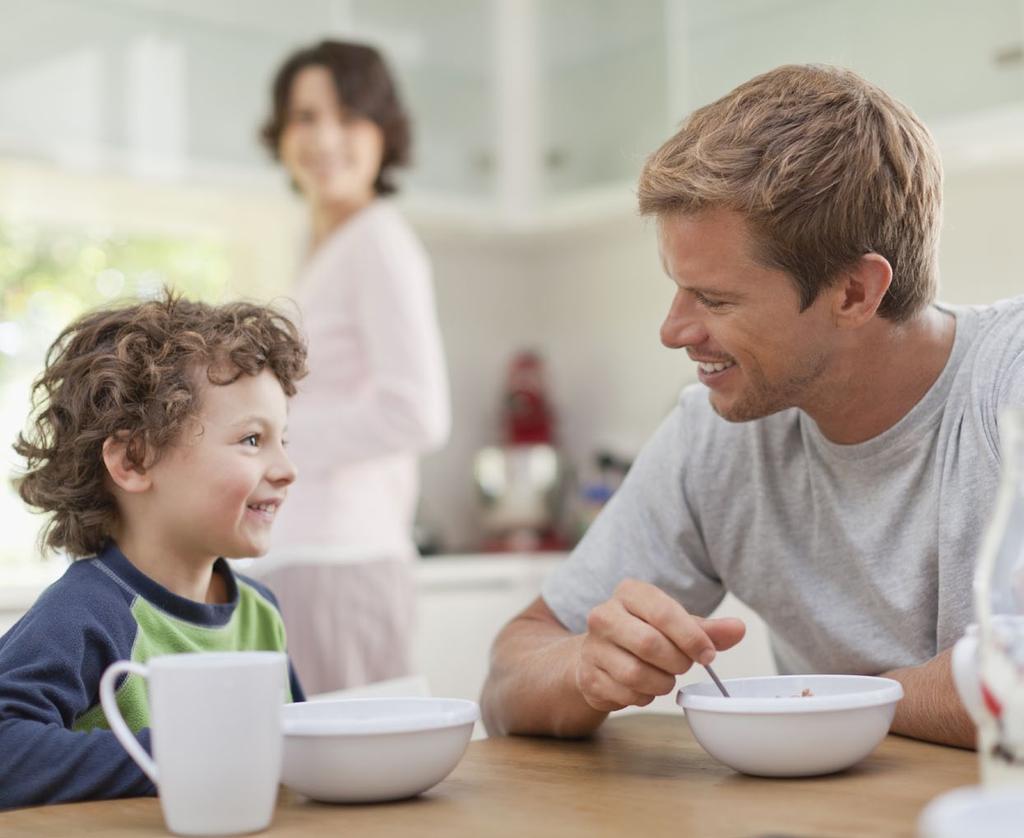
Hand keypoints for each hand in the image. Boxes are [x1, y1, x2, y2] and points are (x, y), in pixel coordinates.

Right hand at [575, 578, 745, 711]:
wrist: (598, 655)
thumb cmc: (644, 634)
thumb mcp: (675, 626)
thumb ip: (707, 629)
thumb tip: (739, 629)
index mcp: (629, 593)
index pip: (663, 612)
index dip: (691, 637)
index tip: (708, 655)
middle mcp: (604, 615)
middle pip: (650, 644)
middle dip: (676, 662)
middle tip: (683, 666)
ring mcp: (592, 647)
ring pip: (637, 674)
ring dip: (661, 683)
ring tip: (664, 677)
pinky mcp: (588, 677)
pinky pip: (626, 694)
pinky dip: (644, 697)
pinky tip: (643, 687)